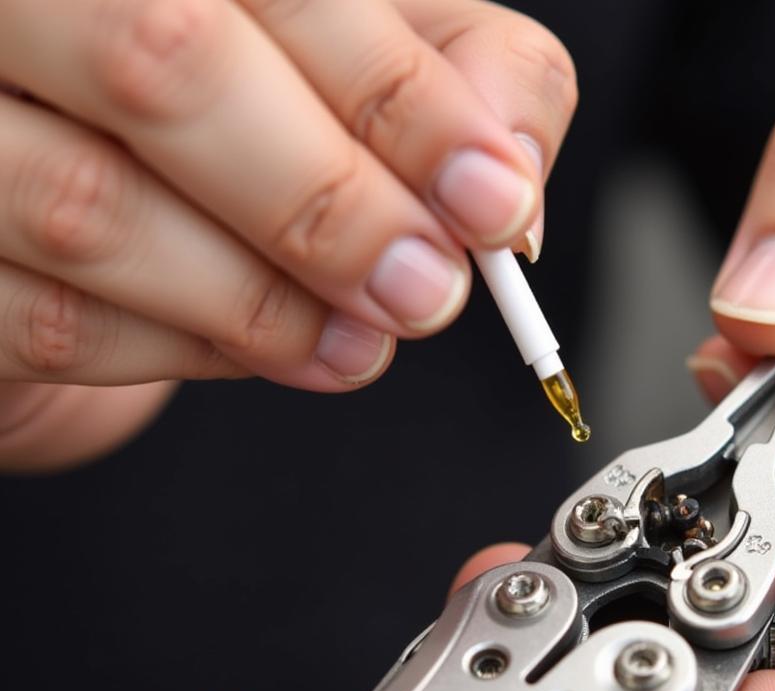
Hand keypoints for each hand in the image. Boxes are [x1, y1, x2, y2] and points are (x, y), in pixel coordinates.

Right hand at [0, 0, 575, 468]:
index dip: (401, 98)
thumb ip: (446, 80)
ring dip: (262, 301)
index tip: (492, 203)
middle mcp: (23, 5)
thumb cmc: (213, 111)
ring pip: (96, 208)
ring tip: (360, 346)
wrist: (60, 174)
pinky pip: (54, 318)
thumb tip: (509, 174)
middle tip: (426, 291)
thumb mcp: (347, 61)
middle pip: (168, 64)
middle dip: (328, 203)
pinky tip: (260, 354)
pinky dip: (183, 350)